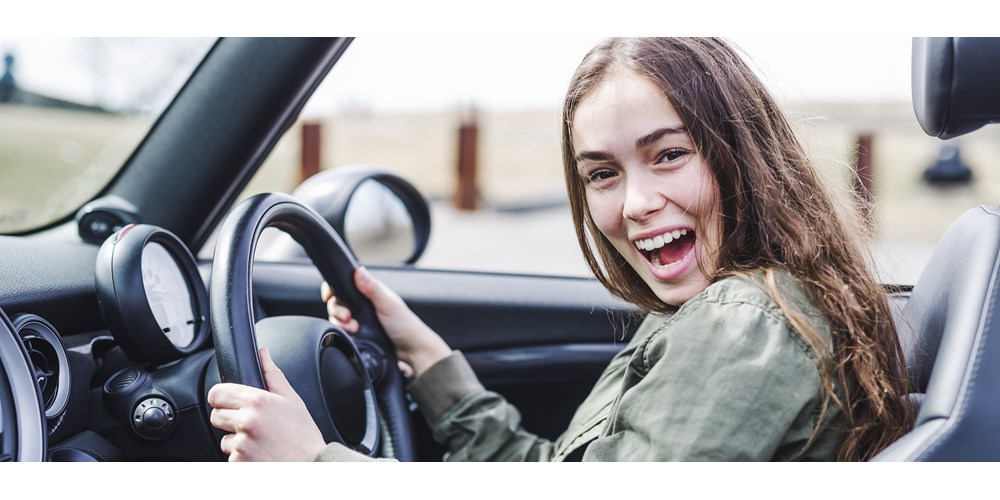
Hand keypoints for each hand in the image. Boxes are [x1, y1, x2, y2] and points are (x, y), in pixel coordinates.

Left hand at [207, 348, 326, 460]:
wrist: (312, 465)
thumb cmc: (304, 434)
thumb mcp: (292, 400)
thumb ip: (272, 375)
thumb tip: (262, 354)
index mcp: (258, 401)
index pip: (217, 393)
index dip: (222, 397)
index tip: (230, 402)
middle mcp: (246, 422)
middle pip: (215, 416)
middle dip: (229, 419)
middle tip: (250, 424)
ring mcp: (242, 444)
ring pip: (223, 439)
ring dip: (236, 440)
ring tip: (260, 441)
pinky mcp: (239, 463)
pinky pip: (231, 457)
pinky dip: (242, 457)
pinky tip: (260, 453)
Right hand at [322, 266, 450, 376]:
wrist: (411, 351)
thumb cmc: (405, 325)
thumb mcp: (388, 304)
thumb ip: (372, 288)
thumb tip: (359, 271)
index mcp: (370, 292)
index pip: (345, 284)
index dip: (333, 289)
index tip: (329, 296)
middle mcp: (363, 304)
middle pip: (337, 302)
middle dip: (337, 309)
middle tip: (348, 317)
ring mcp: (360, 319)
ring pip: (338, 317)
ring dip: (341, 322)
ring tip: (354, 328)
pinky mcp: (358, 333)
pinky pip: (342, 330)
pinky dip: (343, 332)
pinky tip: (353, 334)